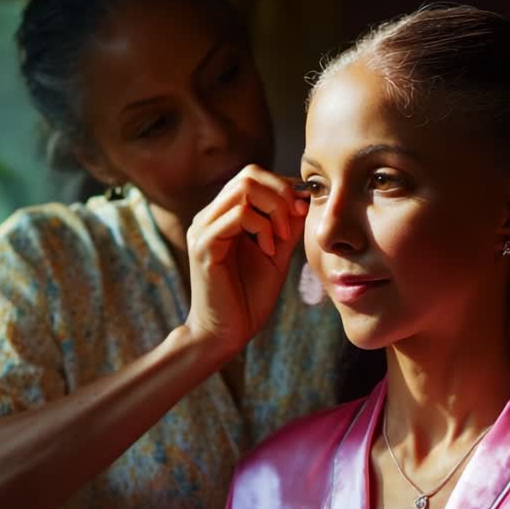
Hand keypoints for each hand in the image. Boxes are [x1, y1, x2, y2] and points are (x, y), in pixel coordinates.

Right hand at [183, 164, 309, 361]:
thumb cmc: (249, 297)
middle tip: (293, 223)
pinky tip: (268, 250)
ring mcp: (204, 228)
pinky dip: (261, 227)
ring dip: (274, 210)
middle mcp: (210, 216)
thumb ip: (287, 226)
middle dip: (282, 194)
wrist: (227, 334)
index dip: (284, 187)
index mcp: (224, 215)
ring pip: (243, 188)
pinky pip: (237, 215)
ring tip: (280, 239)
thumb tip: (305, 198)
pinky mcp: (204, 246)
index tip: (303, 211)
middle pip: (249, 174)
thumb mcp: (277, 254)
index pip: (254, 176)